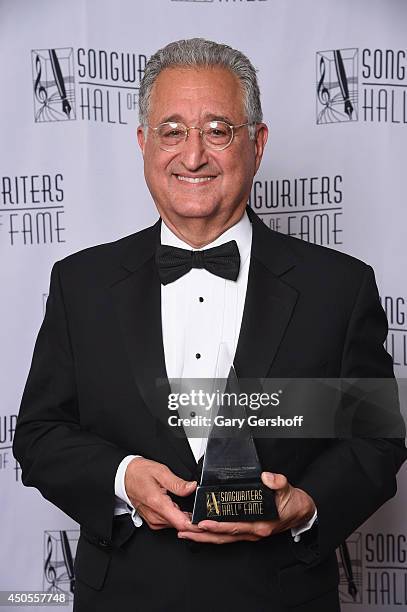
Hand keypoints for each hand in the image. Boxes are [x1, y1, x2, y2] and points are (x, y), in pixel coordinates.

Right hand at [125, 457, 200, 531]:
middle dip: (193, 519)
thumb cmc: (140, 473)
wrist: (124, 476)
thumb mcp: (161, 472)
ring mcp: (153, 520)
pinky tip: (179, 507)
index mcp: (158, 504)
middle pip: (181, 525)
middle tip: (202, 510)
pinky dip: (177, 517)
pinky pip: (170, 522)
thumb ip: (178, 483)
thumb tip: (193, 487)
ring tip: (191, 506)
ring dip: (185, 518)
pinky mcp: (153, 521)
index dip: (196, 524)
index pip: (181, 523)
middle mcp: (155, 516)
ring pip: (176, 525)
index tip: (206, 520)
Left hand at [177, 471, 315, 543]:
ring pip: (223, 538)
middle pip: (223, 536)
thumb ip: (277, 482)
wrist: (302, 512)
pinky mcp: (248, 530)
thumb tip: (266, 477)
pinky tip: (202, 530)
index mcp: (260, 524)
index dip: (217, 526)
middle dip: (202, 534)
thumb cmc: (294, 503)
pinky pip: (227, 535)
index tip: (202, 523)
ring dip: (203, 536)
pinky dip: (213, 533)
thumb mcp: (287, 489)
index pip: (234, 527)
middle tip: (183, 529)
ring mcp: (250, 533)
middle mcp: (253, 532)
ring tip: (186, 531)